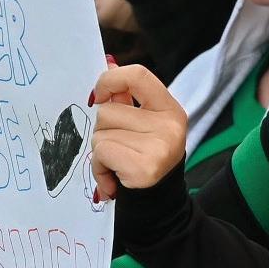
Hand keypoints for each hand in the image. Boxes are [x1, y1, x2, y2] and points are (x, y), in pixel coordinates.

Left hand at [89, 59, 188, 198]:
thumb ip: (126, 97)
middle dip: (102, 130)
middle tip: (118, 149)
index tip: (98, 96)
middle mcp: (170, 126)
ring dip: (99, 151)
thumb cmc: (144, 159)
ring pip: (100, 133)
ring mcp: (160, 147)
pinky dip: (99, 167)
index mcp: (170, 110)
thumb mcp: (142, 125)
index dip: (110, 80)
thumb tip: (107, 62)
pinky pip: (101, 152)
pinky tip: (114, 178)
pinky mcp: (144, 167)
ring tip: (116, 164)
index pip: (138, 75)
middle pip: (107, 110)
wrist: (158, 205)